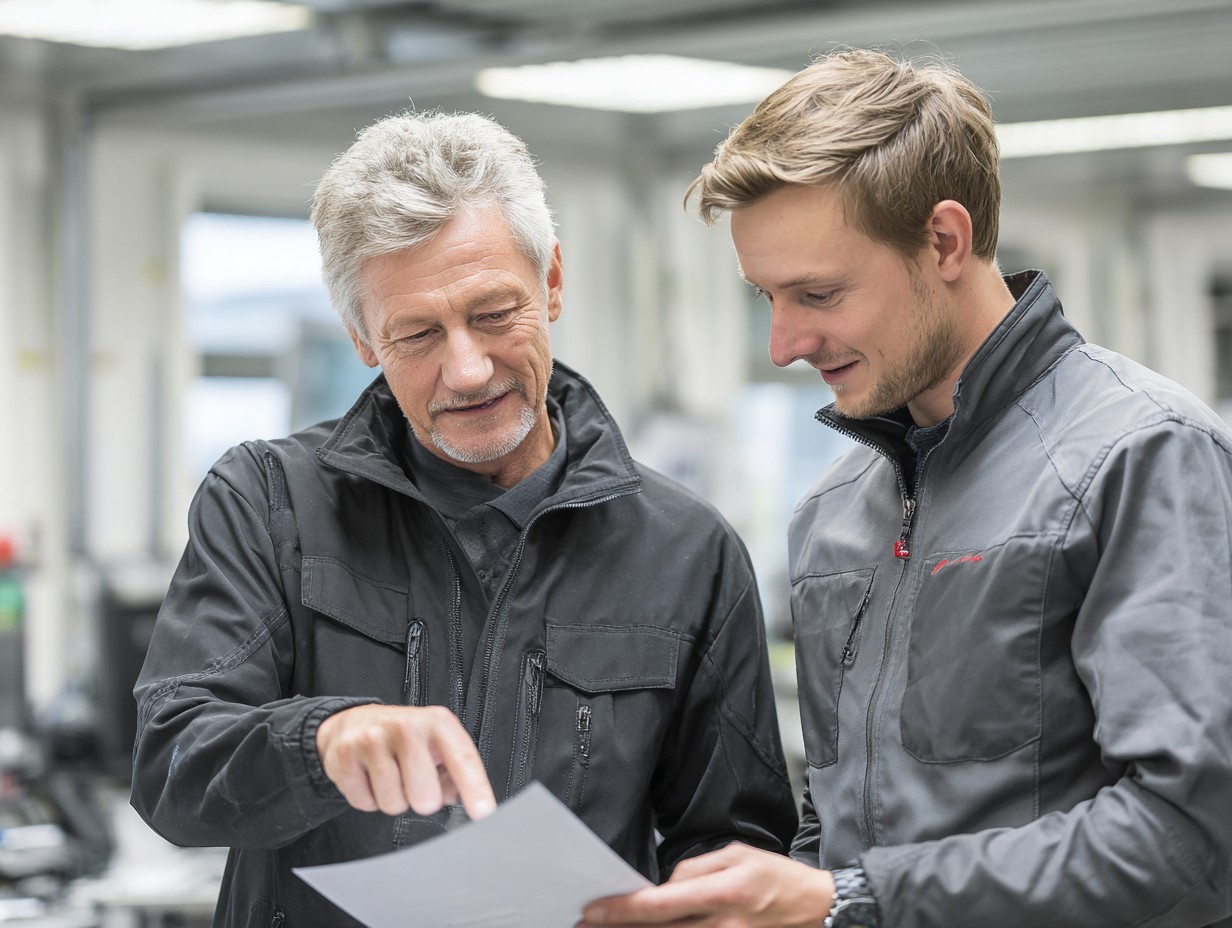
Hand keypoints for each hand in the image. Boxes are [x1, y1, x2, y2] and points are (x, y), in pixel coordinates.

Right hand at [316, 704, 495, 819]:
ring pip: (393, 803)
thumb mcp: (435, 744)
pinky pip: (365, 803)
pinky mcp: (346, 755)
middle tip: (416, 783)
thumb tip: (457, 796)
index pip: (462, 757)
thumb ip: (453, 772)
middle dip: (422, 800)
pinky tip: (370, 778)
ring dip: (394, 800)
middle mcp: (407, 726)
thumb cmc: (404, 737)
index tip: (483, 812)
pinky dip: (369, 799)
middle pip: (424, 794)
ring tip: (391, 777)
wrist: (355, 722)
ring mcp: (374, 739)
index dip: (474, 787)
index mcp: (437, 722)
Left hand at [580, 844, 833, 927]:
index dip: (622, 911)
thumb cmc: (777, 877)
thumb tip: (663, 884)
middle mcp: (722, 926)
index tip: (593, 911)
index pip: (659, 905)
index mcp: (722, 893)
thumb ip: (695, 869)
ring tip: (613, 926)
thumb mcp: (736, 854)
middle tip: (588, 923)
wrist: (817, 908)